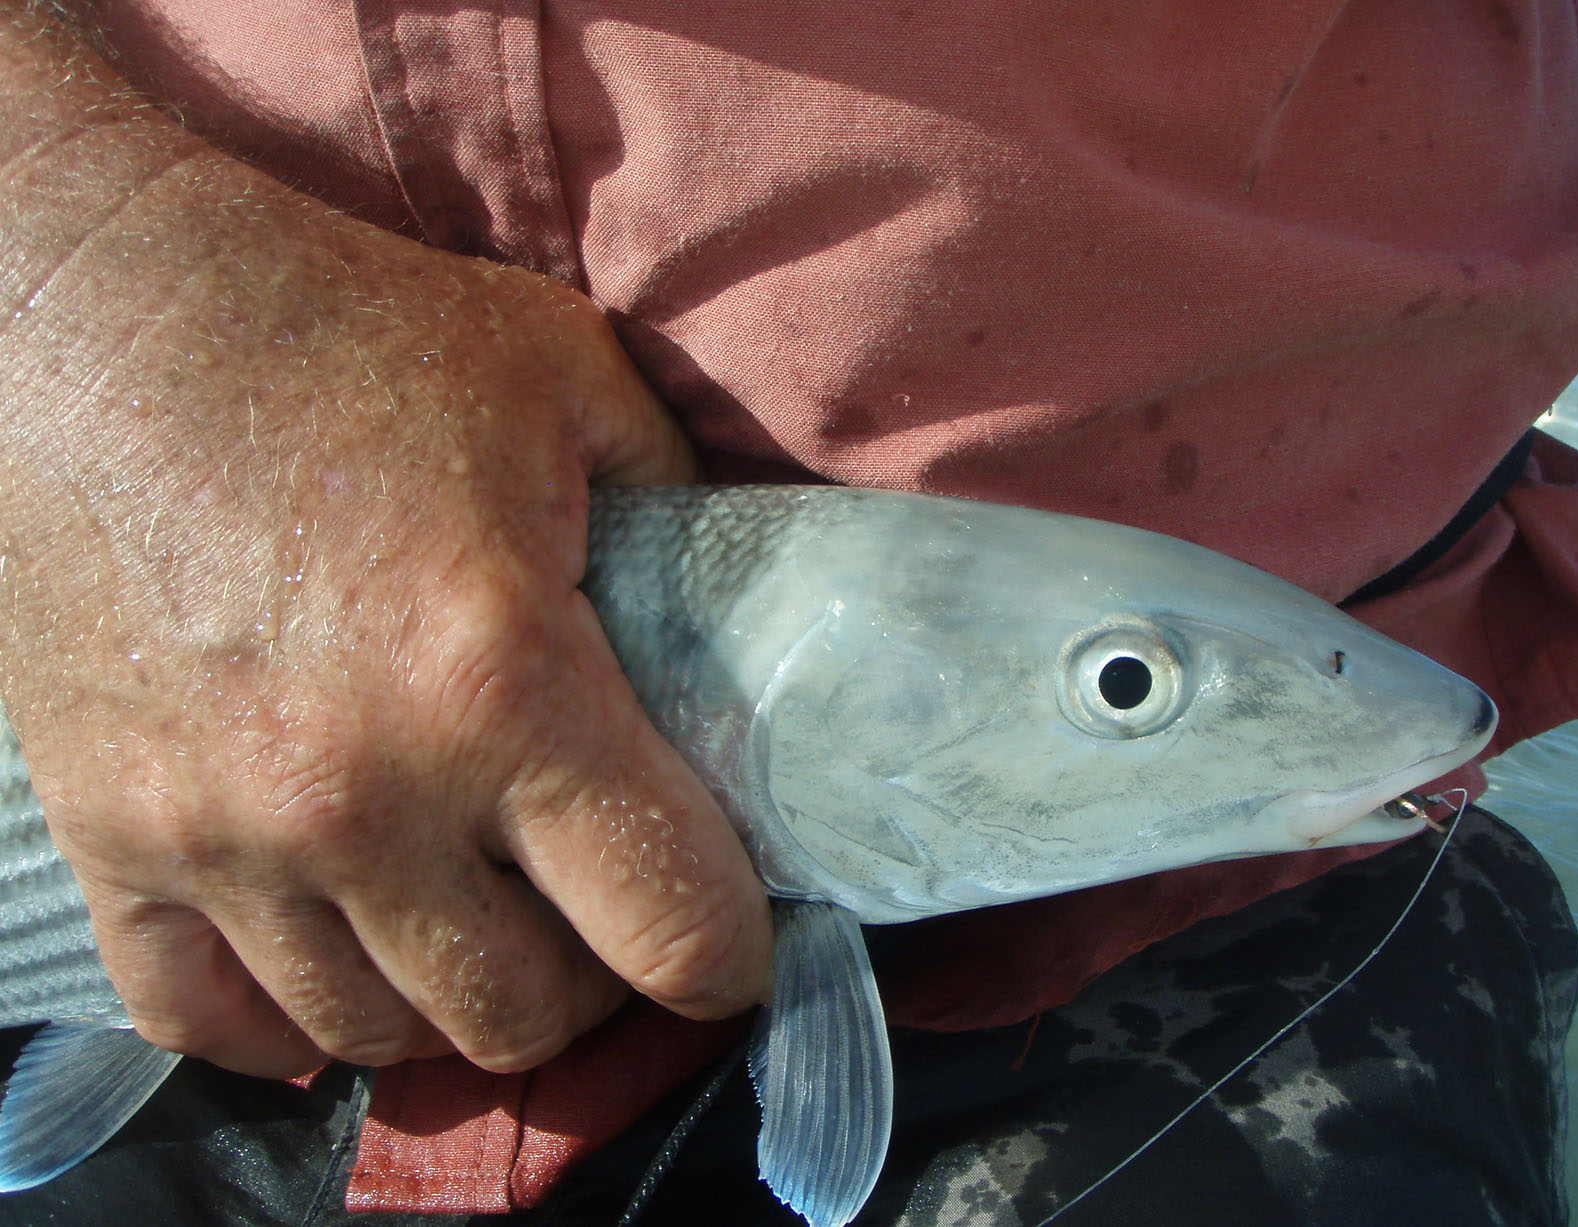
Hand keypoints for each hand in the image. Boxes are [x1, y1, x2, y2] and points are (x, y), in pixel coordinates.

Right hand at [0, 21, 770, 1077]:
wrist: (86, 315)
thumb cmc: (339, 333)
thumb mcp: (565, 377)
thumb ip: (676, 499)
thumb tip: (737, 597)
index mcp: (505, 683)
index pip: (665, 922)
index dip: (723, 956)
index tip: (728, 940)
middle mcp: (366, 795)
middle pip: (521, 1014)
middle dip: (593, 990)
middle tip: (603, 922)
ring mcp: (222, 836)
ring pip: (375, 1032)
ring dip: (451, 1005)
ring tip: (483, 931)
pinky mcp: (111, 837)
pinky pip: (206, 1019)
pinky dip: (287, 1023)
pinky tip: (337, 965)